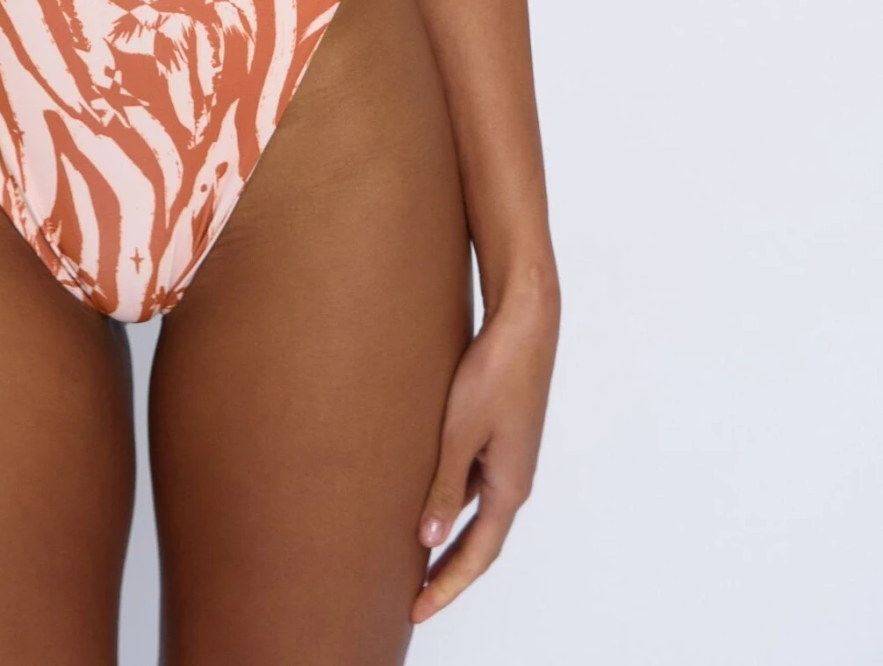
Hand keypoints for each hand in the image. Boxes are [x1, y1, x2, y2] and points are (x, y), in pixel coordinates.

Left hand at [412, 268, 558, 622]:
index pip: (477, 556)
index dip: (447, 587)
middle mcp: (512, 479)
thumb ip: (444, 485)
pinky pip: (471, 481)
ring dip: (445, 536)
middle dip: (446, 573)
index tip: (418, 612)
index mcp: (509, 487)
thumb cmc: (494, 372)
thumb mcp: (460, 431)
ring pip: (473, 511)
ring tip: (409, 555)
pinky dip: (448, 499)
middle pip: (478, 542)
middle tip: (413, 600)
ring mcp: (507, 457)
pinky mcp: (498, 434)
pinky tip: (420, 495)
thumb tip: (428, 540)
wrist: (525, 322)